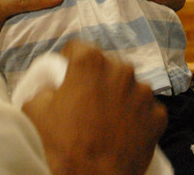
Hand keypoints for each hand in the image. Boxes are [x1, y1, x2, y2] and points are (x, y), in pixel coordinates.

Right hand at [21, 41, 165, 174]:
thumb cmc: (63, 146)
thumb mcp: (35, 112)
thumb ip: (44, 88)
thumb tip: (53, 87)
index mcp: (91, 62)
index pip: (78, 48)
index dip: (69, 61)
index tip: (65, 77)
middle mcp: (123, 69)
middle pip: (106, 66)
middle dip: (97, 79)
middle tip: (86, 102)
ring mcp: (144, 93)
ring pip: (128, 86)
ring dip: (118, 96)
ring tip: (106, 120)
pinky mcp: (158, 115)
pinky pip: (145, 109)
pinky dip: (136, 116)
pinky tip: (124, 132)